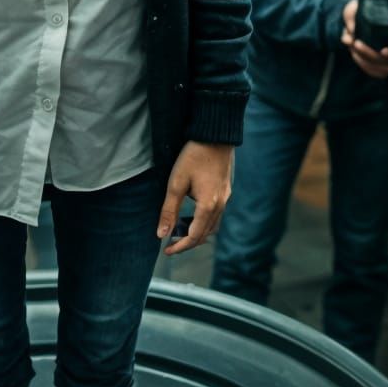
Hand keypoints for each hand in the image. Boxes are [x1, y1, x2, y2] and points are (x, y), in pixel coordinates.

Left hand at [157, 140, 232, 255]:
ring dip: (197, 234)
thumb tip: (161, 234)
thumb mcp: (176, 183)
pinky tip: (193, 217)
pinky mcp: (226, 191)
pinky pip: (216, 215)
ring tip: (180, 234)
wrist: (215, 136)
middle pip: (205, 235)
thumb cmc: (193, 157)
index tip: (166, 250)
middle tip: (171, 245)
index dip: (180, 247)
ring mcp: (225, 198)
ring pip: (212, 226)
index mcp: (208, 206)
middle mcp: (220, 206)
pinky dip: (204, 223)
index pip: (194, 237)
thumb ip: (169, 210)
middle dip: (188, 243)